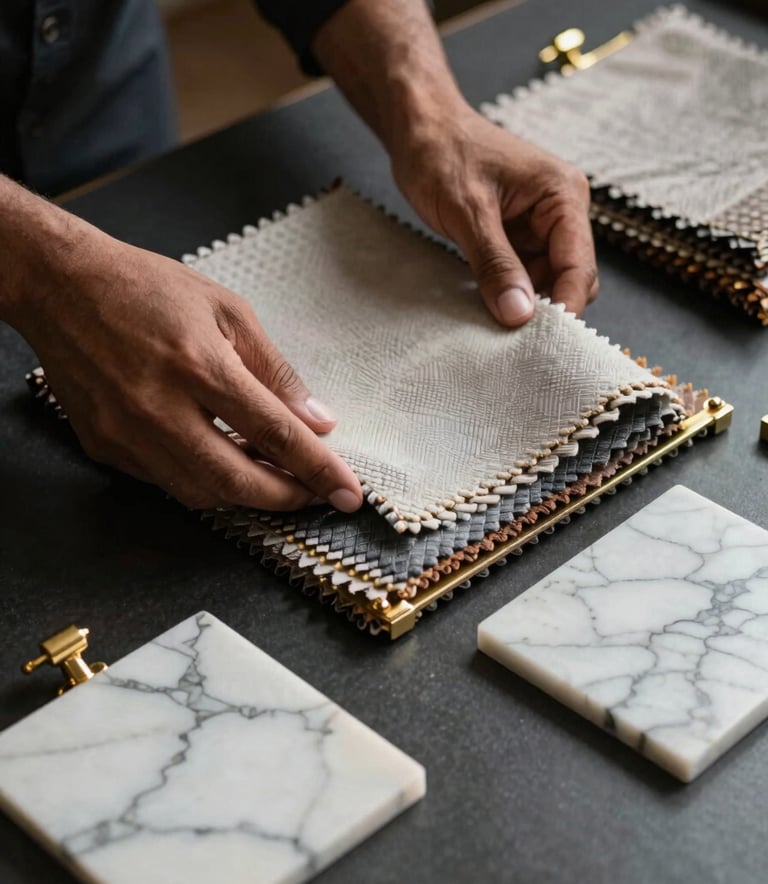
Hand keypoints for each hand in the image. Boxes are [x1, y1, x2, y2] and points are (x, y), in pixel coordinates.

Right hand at [16, 229, 362, 512]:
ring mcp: (125, 434)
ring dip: (245, 495)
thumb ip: (275, 372)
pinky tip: (223, 462)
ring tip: (273, 477)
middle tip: (314, 493)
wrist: (61, 285)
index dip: (318, 470)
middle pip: (236, 483)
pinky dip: (202, 482)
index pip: (274, 434)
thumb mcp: (228, 311)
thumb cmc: (148, 288)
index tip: (349, 495)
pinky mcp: (104, 447)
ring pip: (199, 494)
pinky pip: (164, 483)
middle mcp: (159, 408)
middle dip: (285, 498)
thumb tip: (317, 422)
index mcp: (199, 365)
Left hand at [390, 104, 597, 325]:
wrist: (419, 129)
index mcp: (562, 195)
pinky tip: (487, 308)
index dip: (564, 305)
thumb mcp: (467, 211)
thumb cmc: (442, 153)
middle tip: (513, 339)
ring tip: (494, 325)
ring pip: (546, 283)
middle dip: (546, 309)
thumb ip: (495, 264)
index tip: (543, 342)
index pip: (579, 264)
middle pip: (570, 279)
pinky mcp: (517, 238)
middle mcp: (560, 212)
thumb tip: (520, 315)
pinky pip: (522, 278)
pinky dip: (508, 295)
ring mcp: (539, 227)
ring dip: (524, 305)